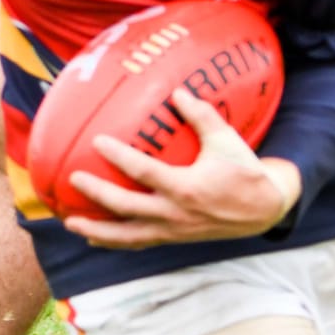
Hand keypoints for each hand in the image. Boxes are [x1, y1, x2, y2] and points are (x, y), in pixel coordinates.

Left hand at [67, 91, 302, 247]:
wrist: (264, 210)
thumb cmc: (244, 171)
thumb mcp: (226, 140)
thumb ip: (201, 115)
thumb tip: (178, 92)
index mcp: (186, 187)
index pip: (144, 172)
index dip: (119, 157)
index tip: (97, 142)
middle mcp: (175, 213)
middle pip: (126, 207)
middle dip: (97, 195)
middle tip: (74, 180)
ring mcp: (173, 230)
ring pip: (128, 236)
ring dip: (98, 231)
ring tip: (70, 224)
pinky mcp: (174, 238)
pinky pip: (139, 242)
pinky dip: (115, 242)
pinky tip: (94, 238)